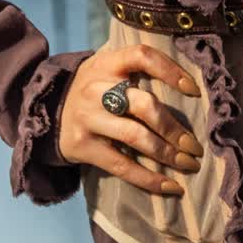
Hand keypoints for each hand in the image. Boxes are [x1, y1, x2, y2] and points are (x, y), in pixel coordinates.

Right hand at [56, 45, 203, 195]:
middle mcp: (96, 89)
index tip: (194, 90)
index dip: (171, 70)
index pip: (142, 57)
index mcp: (107, 64)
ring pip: (135, 136)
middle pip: (143, 105)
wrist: (47, 111)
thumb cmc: (94, 89)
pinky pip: (121, 165)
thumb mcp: (107, 68)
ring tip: (189, 165)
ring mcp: (88, 118)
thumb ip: (137, 70)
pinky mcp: (83, 146)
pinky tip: (170, 186)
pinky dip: (148, 179)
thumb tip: (187, 88)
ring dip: (168, 154)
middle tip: (195, 146)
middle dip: (174, 128)